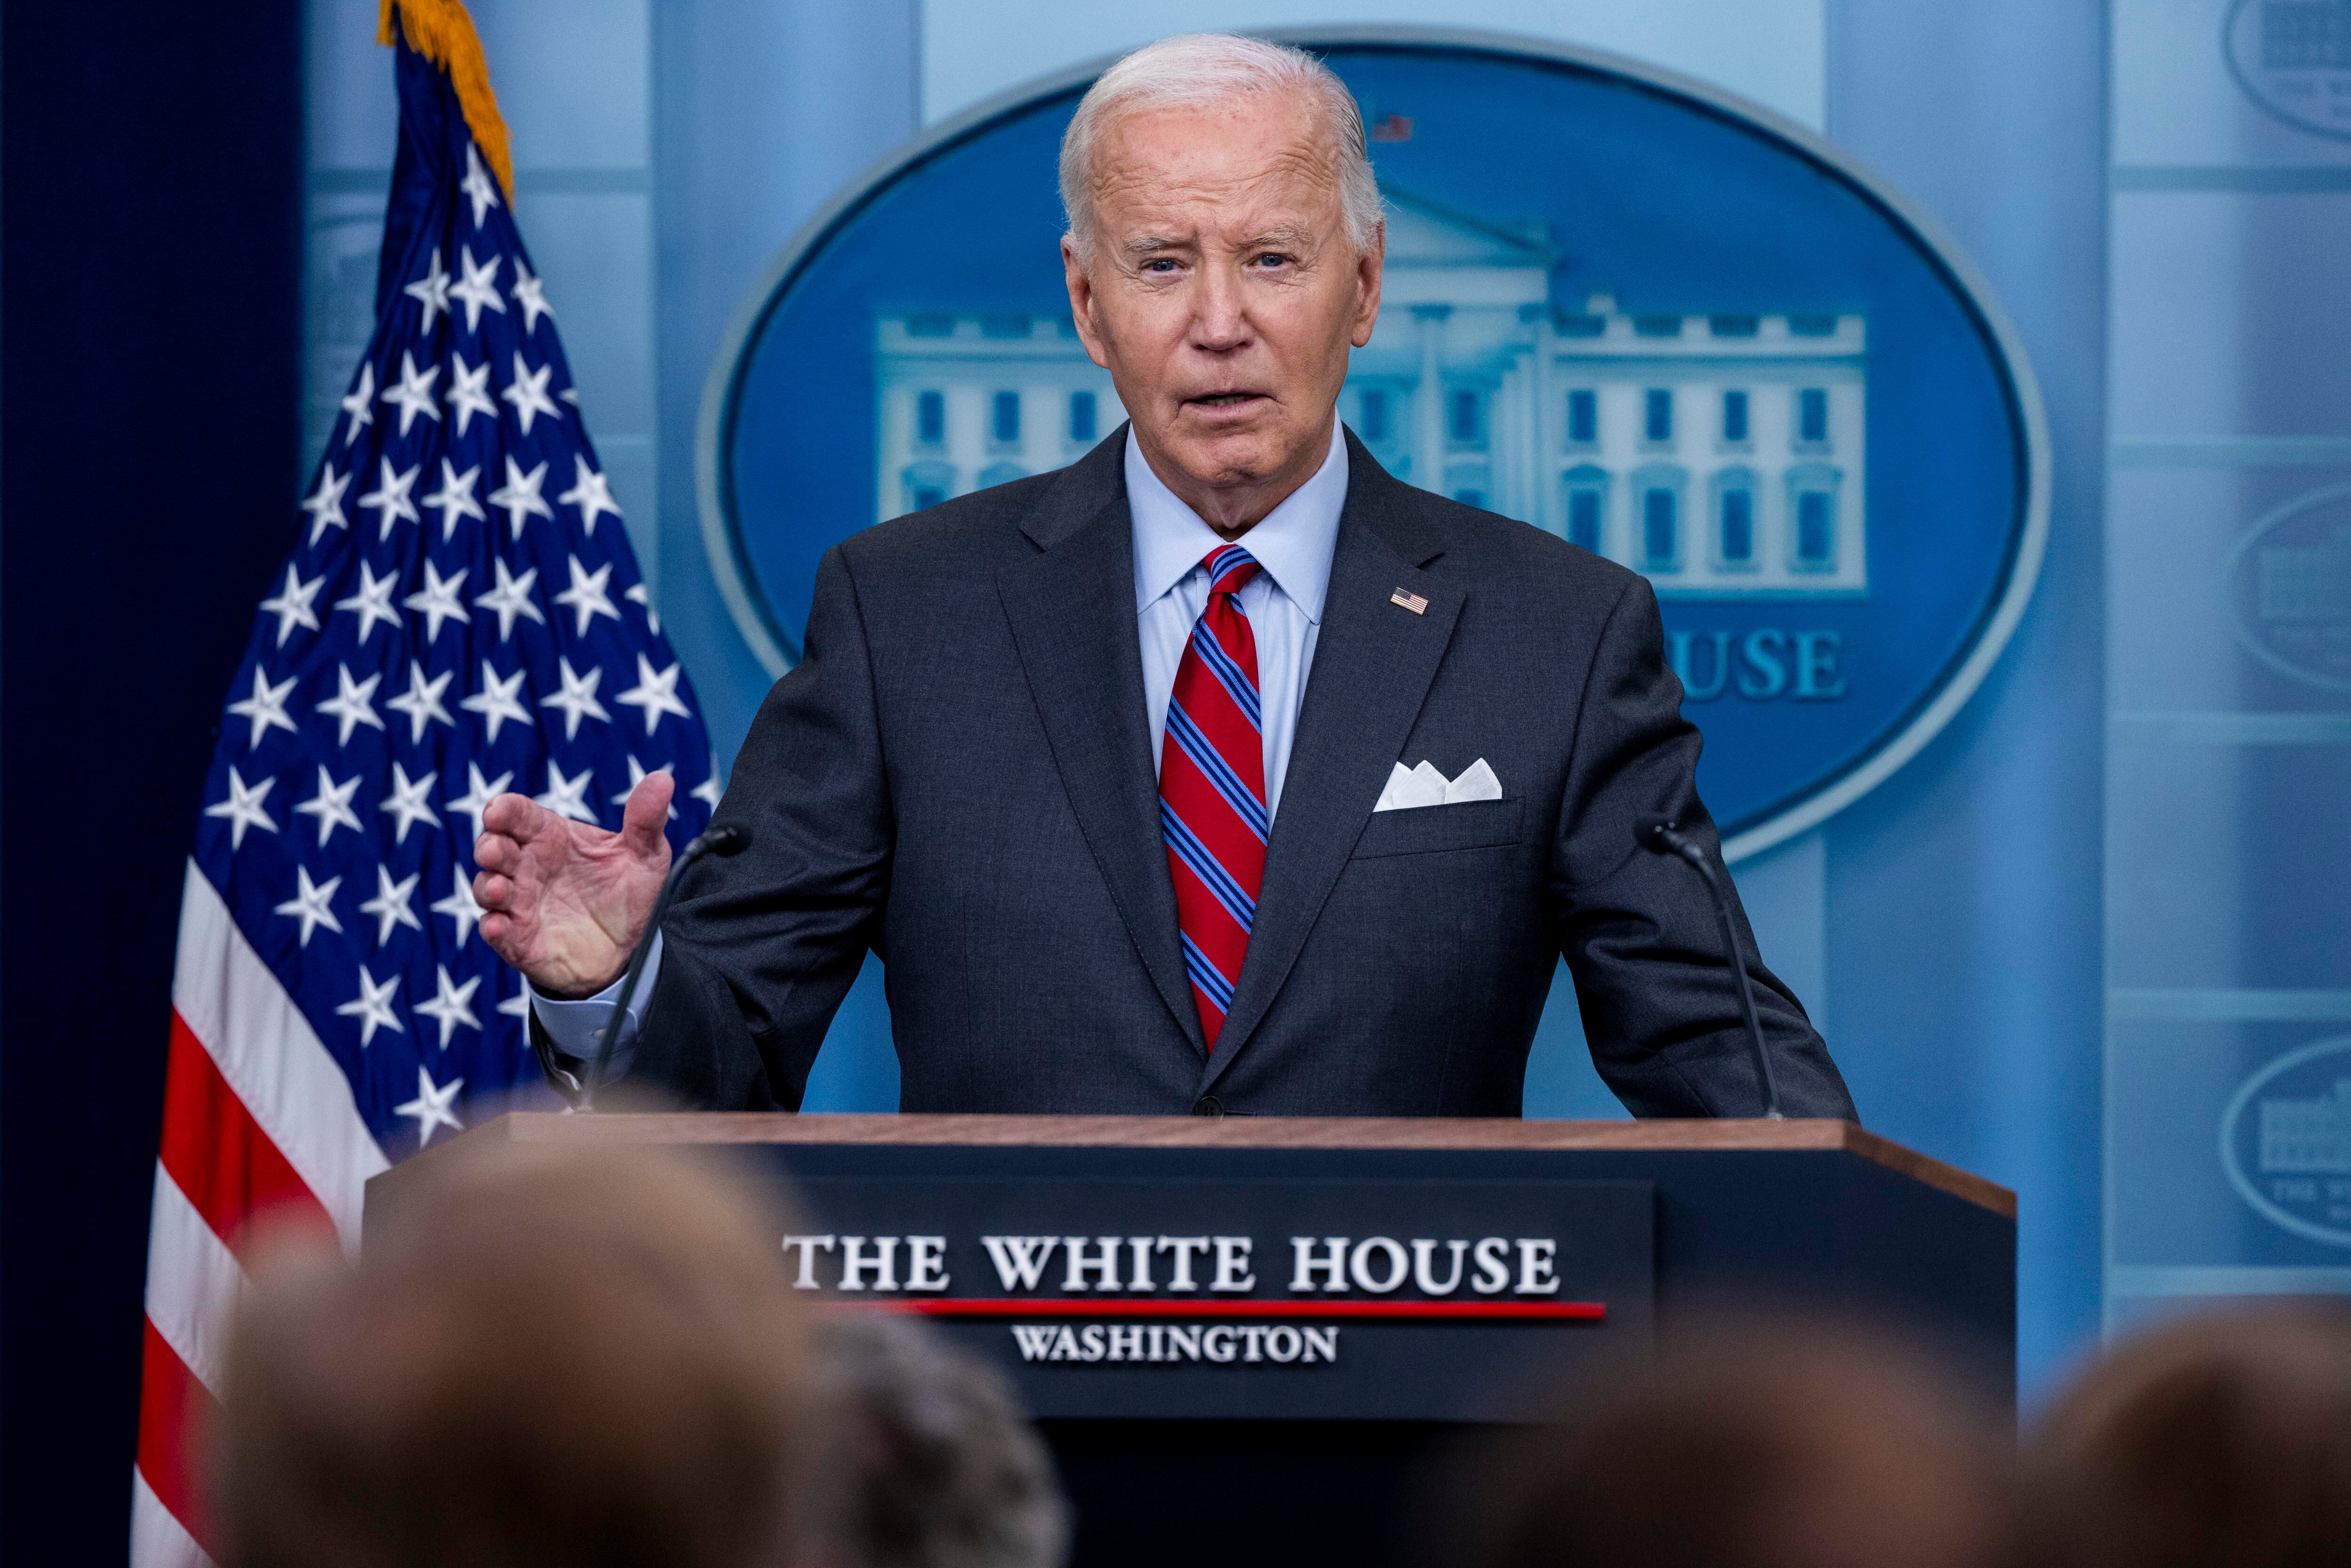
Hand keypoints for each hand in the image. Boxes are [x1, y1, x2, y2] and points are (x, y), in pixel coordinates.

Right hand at [474, 773, 674, 998]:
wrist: (630, 948)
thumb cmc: (628, 894)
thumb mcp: (645, 855)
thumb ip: (646, 819)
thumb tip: (663, 778)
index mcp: (550, 836)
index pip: (517, 814)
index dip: (503, 810)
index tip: (498, 811)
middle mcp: (527, 866)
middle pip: (493, 847)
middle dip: (489, 846)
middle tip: (496, 850)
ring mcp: (519, 902)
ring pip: (486, 888)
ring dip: (487, 886)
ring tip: (501, 888)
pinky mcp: (519, 939)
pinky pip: (496, 931)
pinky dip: (494, 927)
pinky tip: (500, 925)